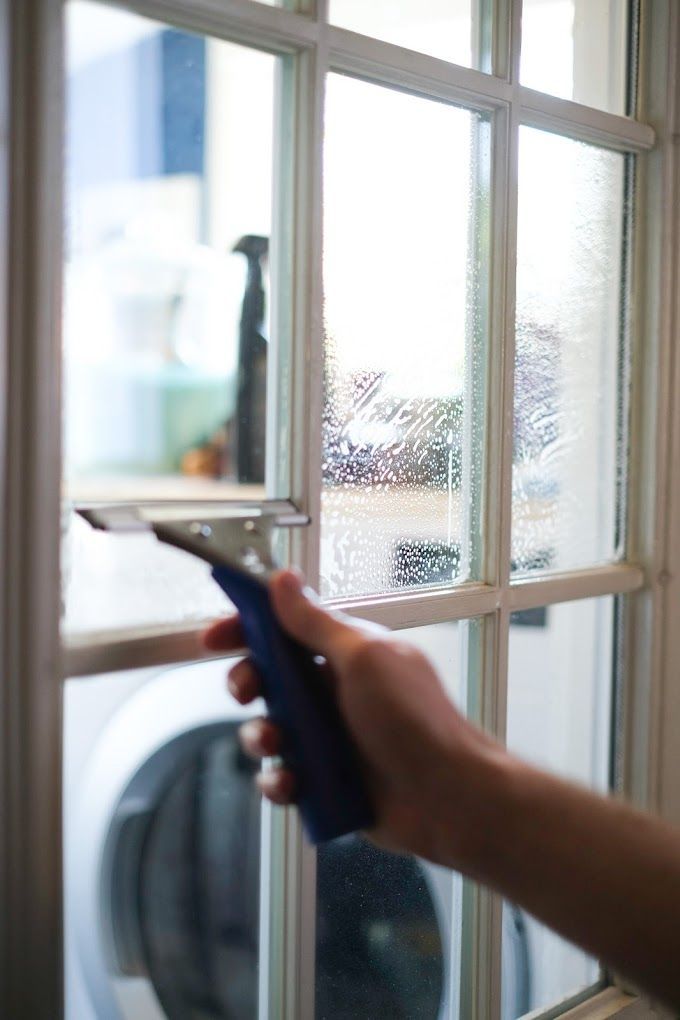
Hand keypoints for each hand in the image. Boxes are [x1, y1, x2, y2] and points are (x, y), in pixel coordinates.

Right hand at [204, 569, 503, 867]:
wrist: (448, 799)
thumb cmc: (416, 722)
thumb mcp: (362, 658)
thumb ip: (315, 622)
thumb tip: (284, 579)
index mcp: (346, 653)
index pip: (286, 628)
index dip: (247, 628)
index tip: (214, 637)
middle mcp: (335, 690)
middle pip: (268, 677)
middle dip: (247, 682)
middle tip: (247, 690)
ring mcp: (330, 736)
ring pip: (269, 728)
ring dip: (260, 735)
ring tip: (276, 743)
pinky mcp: (326, 779)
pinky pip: (283, 776)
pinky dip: (278, 781)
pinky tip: (291, 783)